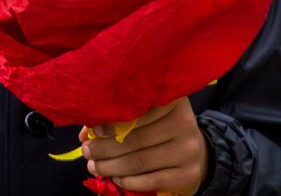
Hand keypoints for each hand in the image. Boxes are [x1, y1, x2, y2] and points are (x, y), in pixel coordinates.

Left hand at [81, 97, 207, 194]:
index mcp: (172, 100)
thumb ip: (117, 120)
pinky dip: (129, 181)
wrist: (195, 153)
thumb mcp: (145, 117)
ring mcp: (188, 149)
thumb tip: (86, 134)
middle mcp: (184, 122)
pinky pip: (152, 180)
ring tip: (94, 166)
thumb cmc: (159, 129)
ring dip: (110, 166)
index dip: (112, 121)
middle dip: (104, 148)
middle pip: (135, 138)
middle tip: (87, 152)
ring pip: (140, 161)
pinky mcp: (188, 174)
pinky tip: (116, 178)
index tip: (94, 131)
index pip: (139, 109)